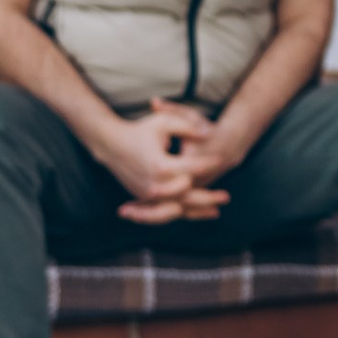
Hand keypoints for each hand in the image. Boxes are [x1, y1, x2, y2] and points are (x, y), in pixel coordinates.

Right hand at [110, 103, 231, 224]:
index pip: (191, 168)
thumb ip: (187, 127)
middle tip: (226, 197)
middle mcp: (154, 184)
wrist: (111, 144)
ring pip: (177, 208)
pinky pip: (166, 211)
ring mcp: (148, 193)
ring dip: (197, 211)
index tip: (220, 160)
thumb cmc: (139, 131)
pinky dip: (182, 214)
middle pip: (187, 196)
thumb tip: (208, 134)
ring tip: (216, 211)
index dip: (208, 164)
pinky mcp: (144, 197)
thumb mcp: (163, 122)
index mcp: (160, 165)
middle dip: (208, 198)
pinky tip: (197, 214)